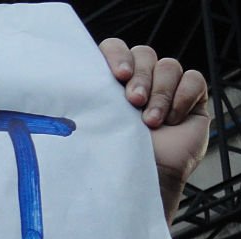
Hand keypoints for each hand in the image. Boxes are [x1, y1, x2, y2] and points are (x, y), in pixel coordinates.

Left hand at [98, 38, 210, 223]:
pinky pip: (194, 80)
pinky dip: (183, 96)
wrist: (141, 186)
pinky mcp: (191, 100)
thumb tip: (46, 98)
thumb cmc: (110, 162)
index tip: (116, 75)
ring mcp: (166, 90)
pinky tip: (172, 120)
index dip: (117, 55)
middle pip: (144, 54)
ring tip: (151, 123)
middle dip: (140, 76)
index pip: (114, 50)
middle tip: (134, 102)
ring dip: (160, 92)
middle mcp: (139, 82)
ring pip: (169, 65)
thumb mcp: (91, 128)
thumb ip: (80, 105)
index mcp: (111, 84)